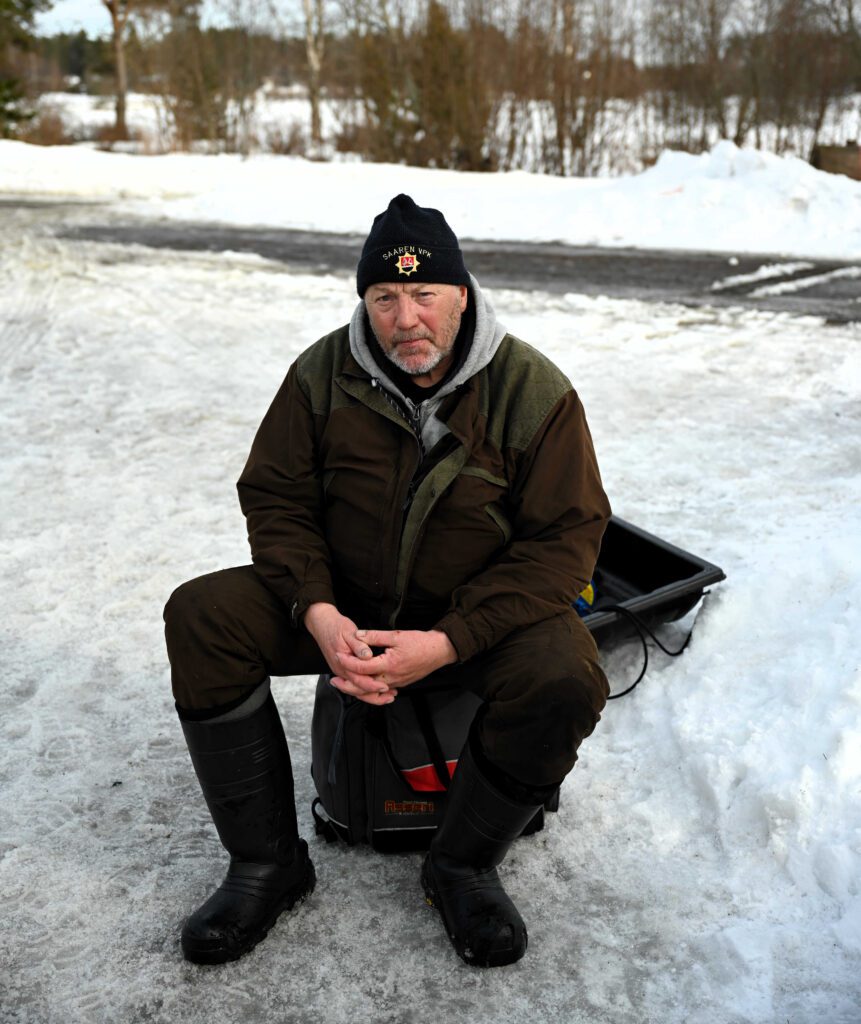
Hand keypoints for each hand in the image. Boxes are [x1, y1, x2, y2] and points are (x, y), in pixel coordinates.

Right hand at [303, 603, 394, 705]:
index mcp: (343, 662)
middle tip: (391, 696)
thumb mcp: (349, 632)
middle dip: (374, 696)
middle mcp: (341, 670)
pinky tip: (376, 689)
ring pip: (356, 689)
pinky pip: (354, 684)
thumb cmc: (336, 627)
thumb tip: (368, 655)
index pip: (358, 680)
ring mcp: (341, 671)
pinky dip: (365, 688)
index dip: (373, 685)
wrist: (321, 624)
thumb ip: (358, 645)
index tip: (385, 687)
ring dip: (371, 695)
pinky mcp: (343, 670)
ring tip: (388, 696)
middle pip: (358, 690)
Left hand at [331, 628, 456, 696]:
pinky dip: (369, 689)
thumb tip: (358, 635)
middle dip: (347, 684)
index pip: (362, 667)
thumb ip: (375, 636)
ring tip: (344, 684)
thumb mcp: (396, 635)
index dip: (348, 661)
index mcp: (389, 665)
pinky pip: (380, 690)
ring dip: (356, 688)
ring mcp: (396, 683)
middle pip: (364, 686)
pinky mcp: (399, 683)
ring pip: (371, 691)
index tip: (338, 654)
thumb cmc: (420, 642)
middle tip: (333, 680)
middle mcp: (391, 678)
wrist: (439, 651)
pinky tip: (362, 685)